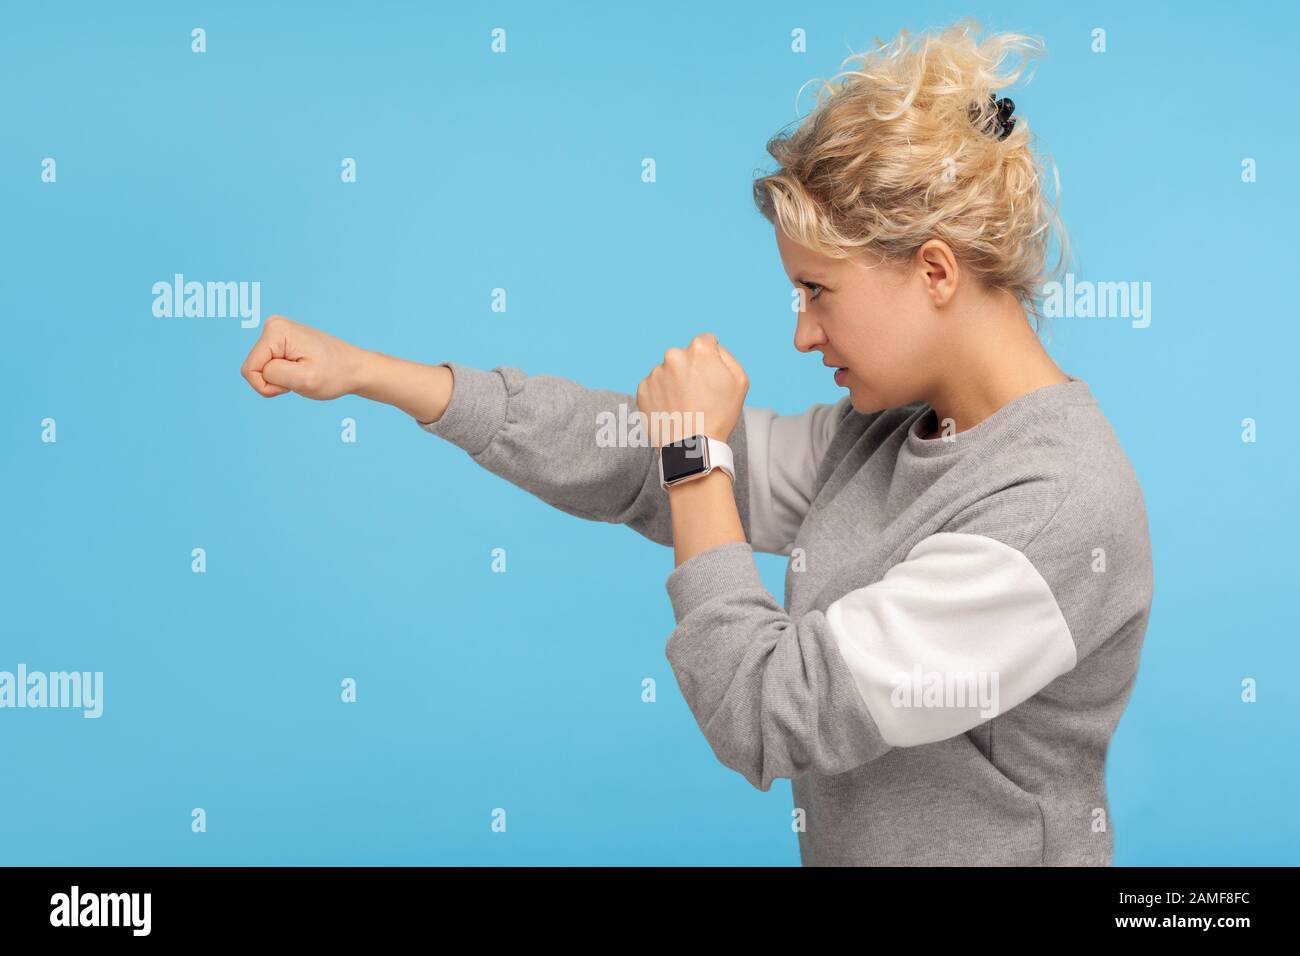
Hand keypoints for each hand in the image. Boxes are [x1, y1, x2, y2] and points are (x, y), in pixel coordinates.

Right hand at [239, 315, 367, 399]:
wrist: (355, 368)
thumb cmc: (335, 374)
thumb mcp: (305, 380)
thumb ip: (274, 374)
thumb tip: (256, 370)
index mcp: (276, 330)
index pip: (249, 370)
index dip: (269, 385)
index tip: (294, 381)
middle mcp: (273, 326)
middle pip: (253, 369)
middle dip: (275, 381)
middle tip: (301, 378)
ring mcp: (277, 333)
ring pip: (261, 370)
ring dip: (280, 379)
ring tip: (303, 373)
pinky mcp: (281, 342)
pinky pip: (269, 368)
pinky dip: (284, 376)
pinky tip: (302, 370)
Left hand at [636, 333, 747, 446]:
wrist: (691, 447)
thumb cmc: (719, 415)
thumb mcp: (740, 381)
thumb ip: (726, 355)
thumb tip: (711, 346)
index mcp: (698, 349)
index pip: (705, 342)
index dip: (710, 360)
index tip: (710, 377)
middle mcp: (673, 355)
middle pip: (684, 356)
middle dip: (690, 370)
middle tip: (698, 395)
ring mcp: (655, 373)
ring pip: (668, 372)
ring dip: (674, 383)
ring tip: (684, 406)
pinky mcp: (642, 389)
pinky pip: (654, 387)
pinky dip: (661, 396)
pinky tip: (672, 410)